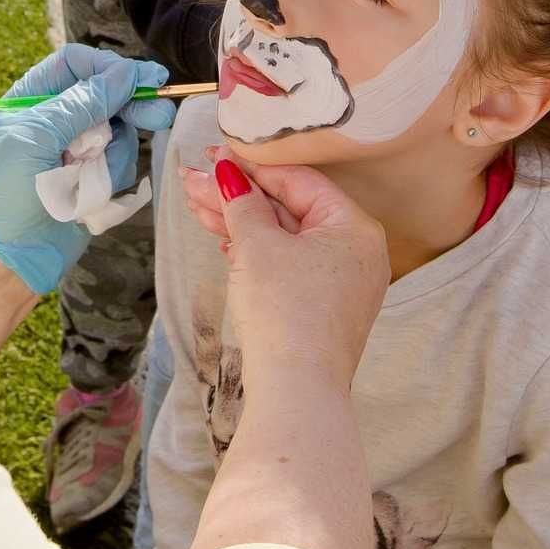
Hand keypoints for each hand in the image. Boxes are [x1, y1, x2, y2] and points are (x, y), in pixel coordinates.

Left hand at [0, 45, 173, 292]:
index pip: (77, 64)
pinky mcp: (93, 179)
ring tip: (90, 178)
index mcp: (32, 99)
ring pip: (120, 131)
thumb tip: (125, 73)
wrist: (6, 260)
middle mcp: (56, 119)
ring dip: (113, 153)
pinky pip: (120, 164)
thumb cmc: (7, 195)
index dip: (110, 66)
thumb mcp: (38, 137)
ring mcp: (76, 150)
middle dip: (132, 104)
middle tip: (160, 112)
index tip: (143, 78)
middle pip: (107, 93)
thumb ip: (83, 102)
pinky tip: (88, 197)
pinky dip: (110, 179)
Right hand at [180, 151, 388, 388]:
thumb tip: (227, 174)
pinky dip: (256, 253)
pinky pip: (288, 266)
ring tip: (194, 206)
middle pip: (289, 209)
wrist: (296, 393)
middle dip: (237, 196)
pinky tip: (224, 240)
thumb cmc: (284, 312)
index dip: (251, 166)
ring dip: (239, 222)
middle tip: (192, 181)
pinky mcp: (322, 309)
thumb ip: (241, 203)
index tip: (214, 155)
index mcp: (355, 228)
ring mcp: (341, 283)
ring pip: (285, 240)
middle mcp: (357, 252)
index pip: (299, 181)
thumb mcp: (257, 246)